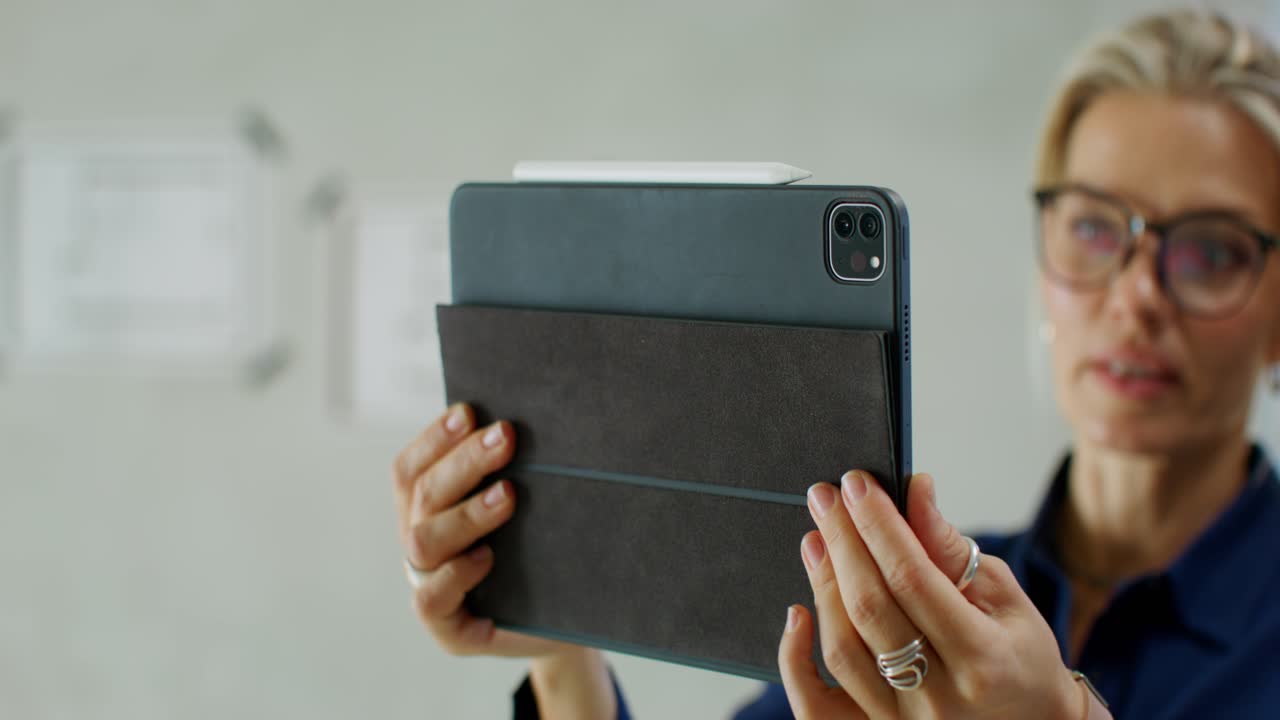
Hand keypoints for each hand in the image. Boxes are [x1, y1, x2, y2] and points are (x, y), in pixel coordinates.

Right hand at [392, 402, 582, 660]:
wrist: (573, 620)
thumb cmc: (546, 552)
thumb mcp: (528, 508)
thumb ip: (511, 473)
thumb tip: (521, 424)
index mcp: (428, 512)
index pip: (412, 468)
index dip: (434, 438)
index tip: (469, 411)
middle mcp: (421, 545)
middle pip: (424, 494)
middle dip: (465, 462)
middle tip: (505, 438)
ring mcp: (429, 586)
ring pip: (423, 541)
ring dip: (466, 512)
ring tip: (509, 496)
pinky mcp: (450, 630)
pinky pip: (431, 600)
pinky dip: (455, 574)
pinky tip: (486, 558)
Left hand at [777, 471, 1091, 719]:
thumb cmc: (1020, 658)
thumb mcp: (1004, 597)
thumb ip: (951, 549)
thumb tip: (914, 491)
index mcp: (982, 657)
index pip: (913, 578)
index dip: (879, 525)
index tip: (856, 484)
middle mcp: (939, 697)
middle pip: (870, 608)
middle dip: (843, 541)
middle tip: (824, 496)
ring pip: (842, 649)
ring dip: (821, 585)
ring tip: (816, 538)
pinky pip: (817, 705)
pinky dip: (796, 660)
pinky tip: (797, 612)